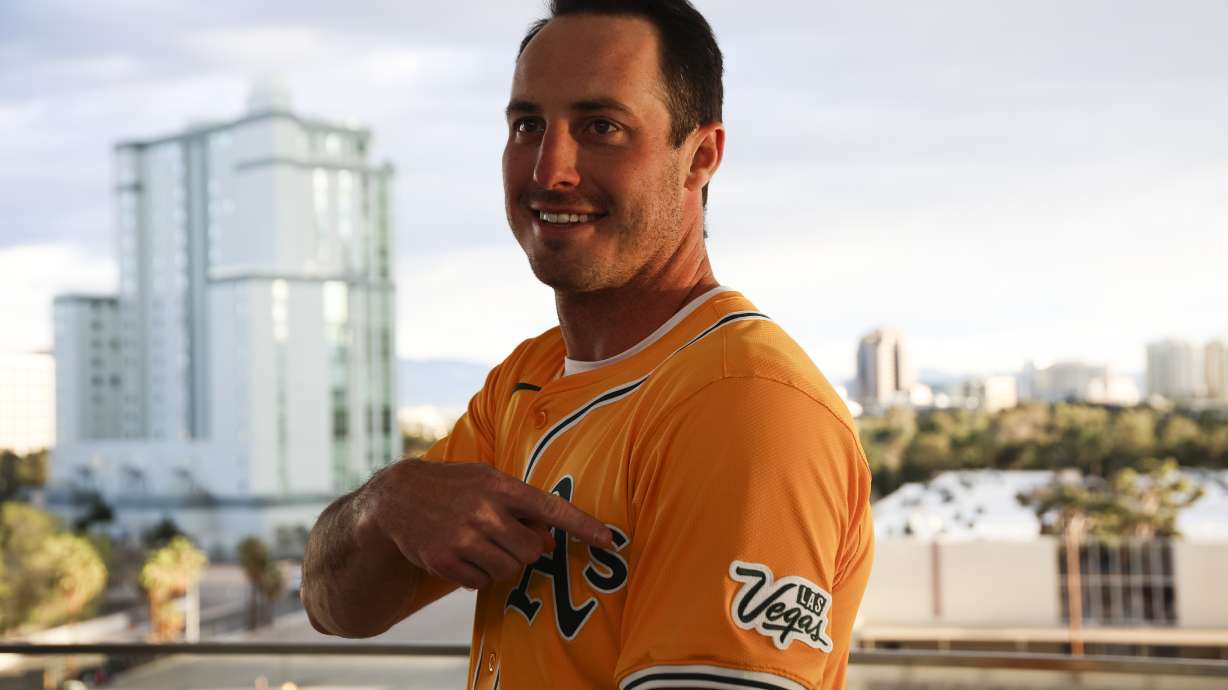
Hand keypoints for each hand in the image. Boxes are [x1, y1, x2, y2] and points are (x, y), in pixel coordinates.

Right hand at [361, 460, 613, 589]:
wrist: (397, 497)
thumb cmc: (454, 486)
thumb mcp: (488, 481)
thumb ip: (522, 507)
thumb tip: (551, 541)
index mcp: (500, 486)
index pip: (552, 508)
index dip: (583, 527)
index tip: (609, 540)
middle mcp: (484, 512)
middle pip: (531, 551)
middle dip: (525, 549)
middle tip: (505, 536)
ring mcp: (463, 538)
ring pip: (508, 570)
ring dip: (502, 563)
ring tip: (482, 543)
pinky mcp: (444, 561)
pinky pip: (482, 583)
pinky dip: (479, 575)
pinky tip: (463, 554)